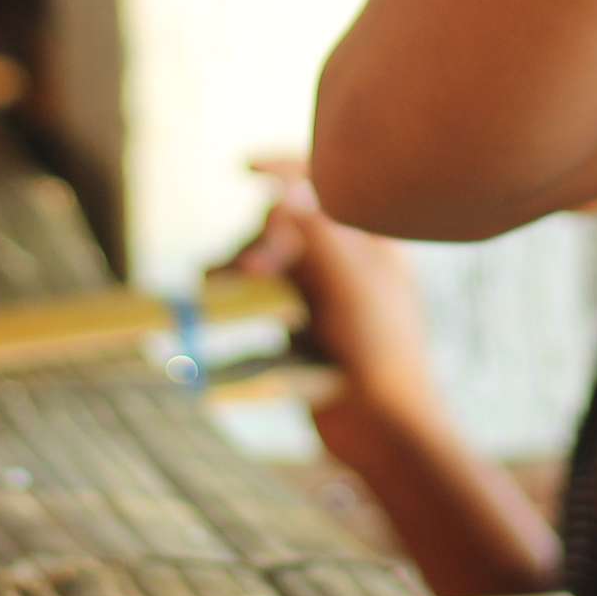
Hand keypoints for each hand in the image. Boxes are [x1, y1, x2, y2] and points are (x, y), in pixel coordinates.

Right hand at [224, 160, 439, 431]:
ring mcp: (322, 296)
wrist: (383, 427)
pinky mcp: (301, 330)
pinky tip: (213, 297)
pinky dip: (237, 296)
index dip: (288, 168)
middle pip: (287, 226)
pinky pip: (262, 300)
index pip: (329, 184)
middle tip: (249, 269)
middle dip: (258, 237)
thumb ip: (314, 229)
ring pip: (269, 263)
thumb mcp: (349, 278)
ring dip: (239, 265)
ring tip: (214, 282)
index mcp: (372, 239)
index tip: (245, 168)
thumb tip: (281, 189)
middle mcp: (346, 261)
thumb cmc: (380, 347)